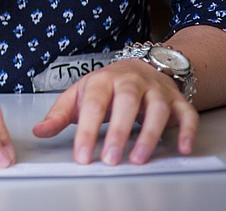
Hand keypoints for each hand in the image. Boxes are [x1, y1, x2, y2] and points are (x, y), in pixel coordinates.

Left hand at [32, 59, 197, 164]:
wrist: (139, 66)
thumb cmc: (105, 87)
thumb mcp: (79, 96)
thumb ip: (59, 115)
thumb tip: (38, 131)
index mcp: (102, 81)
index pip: (94, 105)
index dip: (88, 131)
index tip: (82, 156)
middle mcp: (131, 82)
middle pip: (127, 103)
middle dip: (119, 132)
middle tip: (111, 159)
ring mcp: (156, 90)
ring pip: (157, 109)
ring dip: (150, 134)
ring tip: (139, 159)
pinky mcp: (177, 100)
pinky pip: (186, 113)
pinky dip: (187, 130)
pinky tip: (183, 148)